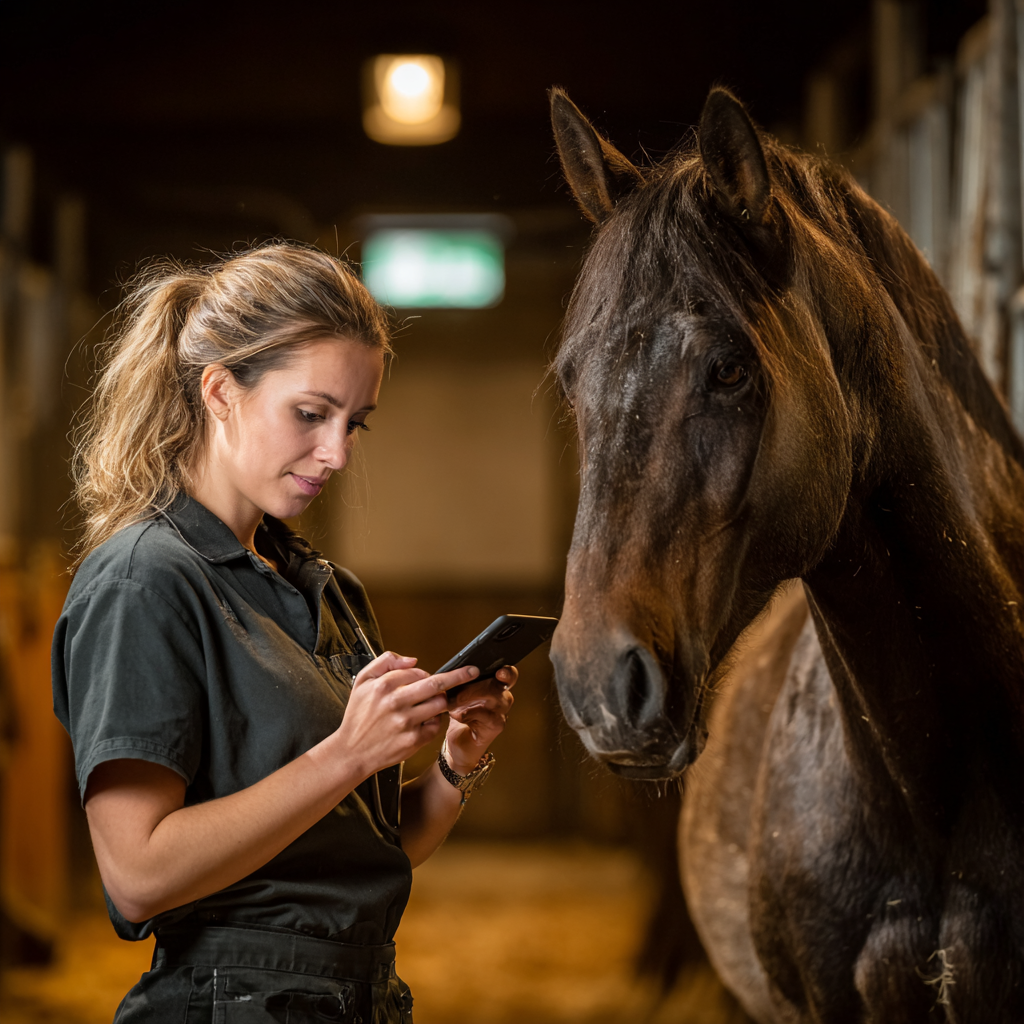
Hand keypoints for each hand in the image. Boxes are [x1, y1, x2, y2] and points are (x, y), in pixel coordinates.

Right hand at [335, 651, 479, 778]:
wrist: (351, 752)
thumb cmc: (358, 717)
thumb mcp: (362, 681)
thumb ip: (385, 662)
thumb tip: (412, 660)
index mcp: (384, 685)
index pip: (417, 671)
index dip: (424, 674)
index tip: (427, 677)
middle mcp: (396, 702)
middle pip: (436, 685)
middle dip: (459, 676)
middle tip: (472, 672)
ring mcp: (406, 722)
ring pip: (439, 705)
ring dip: (441, 702)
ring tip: (432, 704)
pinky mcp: (413, 741)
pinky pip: (435, 726)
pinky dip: (434, 722)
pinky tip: (422, 722)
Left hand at [443, 666, 515, 772]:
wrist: (459, 743)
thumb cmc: (460, 714)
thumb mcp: (458, 694)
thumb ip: (461, 682)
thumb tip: (452, 671)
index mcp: (496, 686)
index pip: (508, 675)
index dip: (507, 672)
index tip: (499, 672)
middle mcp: (503, 698)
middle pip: (499, 684)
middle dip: (477, 684)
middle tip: (457, 687)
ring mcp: (501, 712)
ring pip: (494, 698)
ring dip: (470, 698)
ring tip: (453, 702)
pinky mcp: (496, 726)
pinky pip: (486, 715)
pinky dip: (469, 713)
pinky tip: (457, 715)